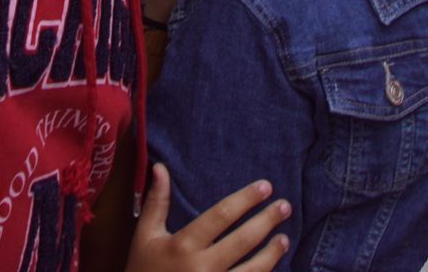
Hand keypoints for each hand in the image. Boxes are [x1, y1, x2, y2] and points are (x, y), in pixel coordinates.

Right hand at [128, 165, 289, 270]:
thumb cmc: (142, 271)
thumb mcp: (144, 237)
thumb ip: (156, 203)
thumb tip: (160, 166)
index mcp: (183, 245)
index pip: (221, 216)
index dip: (245, 199)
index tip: (265, 186)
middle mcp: (201, 268)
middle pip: (242, 240)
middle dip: (266, 221)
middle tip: (285, 206)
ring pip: (252, 270)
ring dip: (271, 253)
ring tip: (285, 238)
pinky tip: (273, 268)